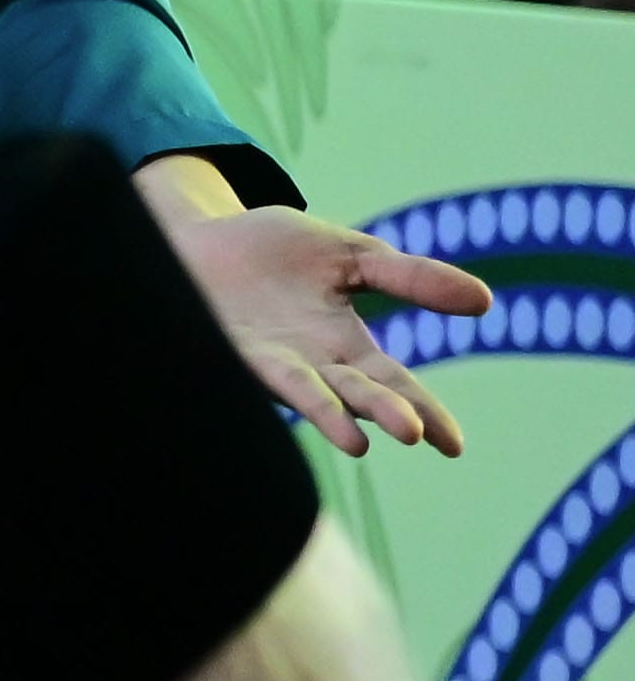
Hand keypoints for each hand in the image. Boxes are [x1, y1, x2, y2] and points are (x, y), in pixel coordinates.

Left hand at [152, 191, 485, 457]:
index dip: (424, 412)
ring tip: (361, 440)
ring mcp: (268, 358)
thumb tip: (485, 302)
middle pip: (357, 393)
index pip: (394, 384)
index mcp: (344, 342)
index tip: (454, 445)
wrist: (195, 234)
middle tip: (415, 433)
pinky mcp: (228, 346)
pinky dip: (278, 387)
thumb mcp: (355, 254)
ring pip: (308, 393)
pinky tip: (299, 400)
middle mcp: (309, 361)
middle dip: (385, 412)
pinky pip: (256, 371)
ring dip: (332, 416)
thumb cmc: (273, 250)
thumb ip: (412, 277)